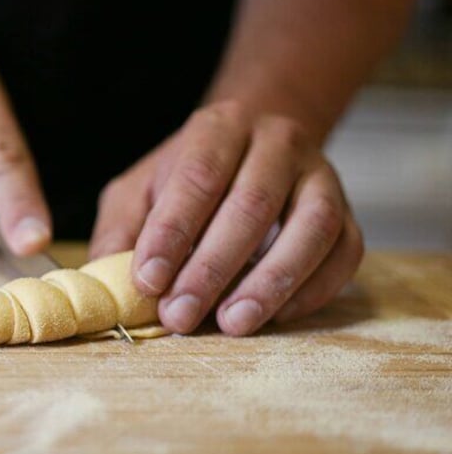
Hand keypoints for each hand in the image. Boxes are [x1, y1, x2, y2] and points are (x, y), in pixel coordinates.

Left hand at [90, 101, 363, 335]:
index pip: (197, 177)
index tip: (149, 282)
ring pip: (310, 227)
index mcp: (218, 129)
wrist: (255, 146)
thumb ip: (121, 230)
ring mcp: (320, 176)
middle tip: (180, 315)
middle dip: (212, 268)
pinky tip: (276, 316)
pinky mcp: (347, 213)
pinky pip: (344, 251)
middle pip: (252, 204)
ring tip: (232, 324)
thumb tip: (105, 282)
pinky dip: (313, 289)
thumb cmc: (188, 177)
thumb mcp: (140, 190)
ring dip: (270, 282)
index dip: (172, 232)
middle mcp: (276, 144)